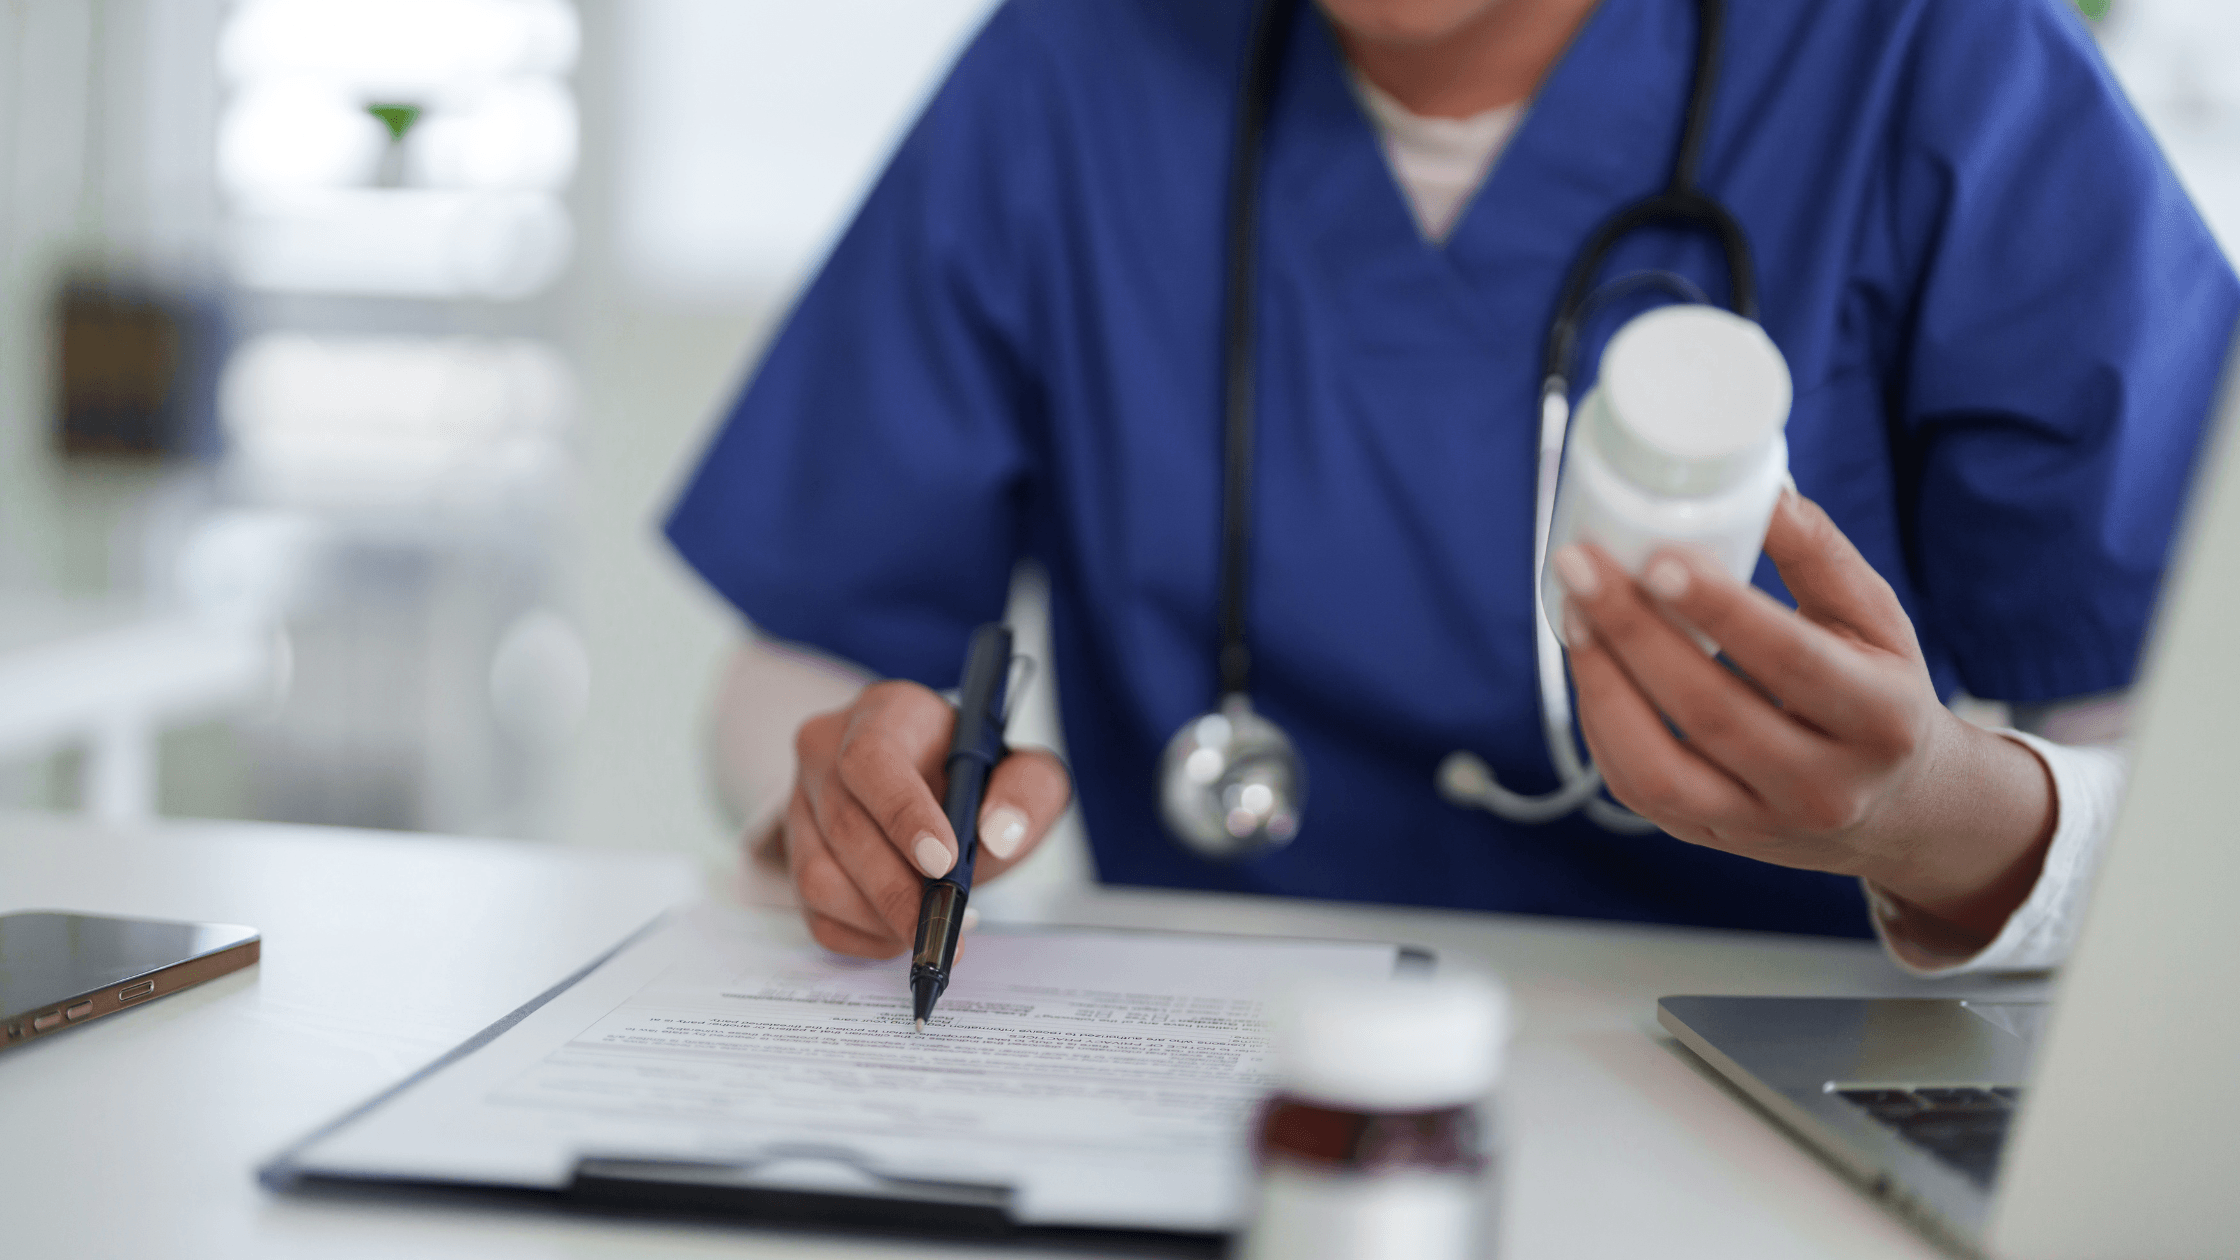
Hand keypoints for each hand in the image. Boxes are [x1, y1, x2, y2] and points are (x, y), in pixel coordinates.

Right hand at [779, 680, 1071, 957]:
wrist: (945, 795)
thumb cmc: (978, 781)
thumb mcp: (1024, 773)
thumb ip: (1028, 791)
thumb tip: (999, 834)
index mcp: (884, 713)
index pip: (870, 757)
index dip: (902, 814)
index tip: (944, 863)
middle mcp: (825, 752)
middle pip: (844, 826)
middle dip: (899, 889)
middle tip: (947, 926)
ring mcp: (800, 806)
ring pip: (818, 876)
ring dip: (880, 917)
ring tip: (931, 925)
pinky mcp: (794, 858)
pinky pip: (816, 914)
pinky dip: (864, 937)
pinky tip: (903, 929)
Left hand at [1553, 488, 2055, 946]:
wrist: (1897, 806)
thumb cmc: (1880, 693)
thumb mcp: (1875, 621)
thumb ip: (1818, 555)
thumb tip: (1760, 489)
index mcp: (1881, 720)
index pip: (1792, 663)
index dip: (1721, 611)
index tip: (1658, 559)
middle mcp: (1824, 786)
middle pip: (1712, 712)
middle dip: (1635, 634)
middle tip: (1582, 566)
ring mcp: (1764, 823)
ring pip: (1660, 767)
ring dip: (1603, 684)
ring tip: (1574, 612)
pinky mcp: (1712, 837)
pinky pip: (1639, 788)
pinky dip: (1602, 723)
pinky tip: (1589, 664)